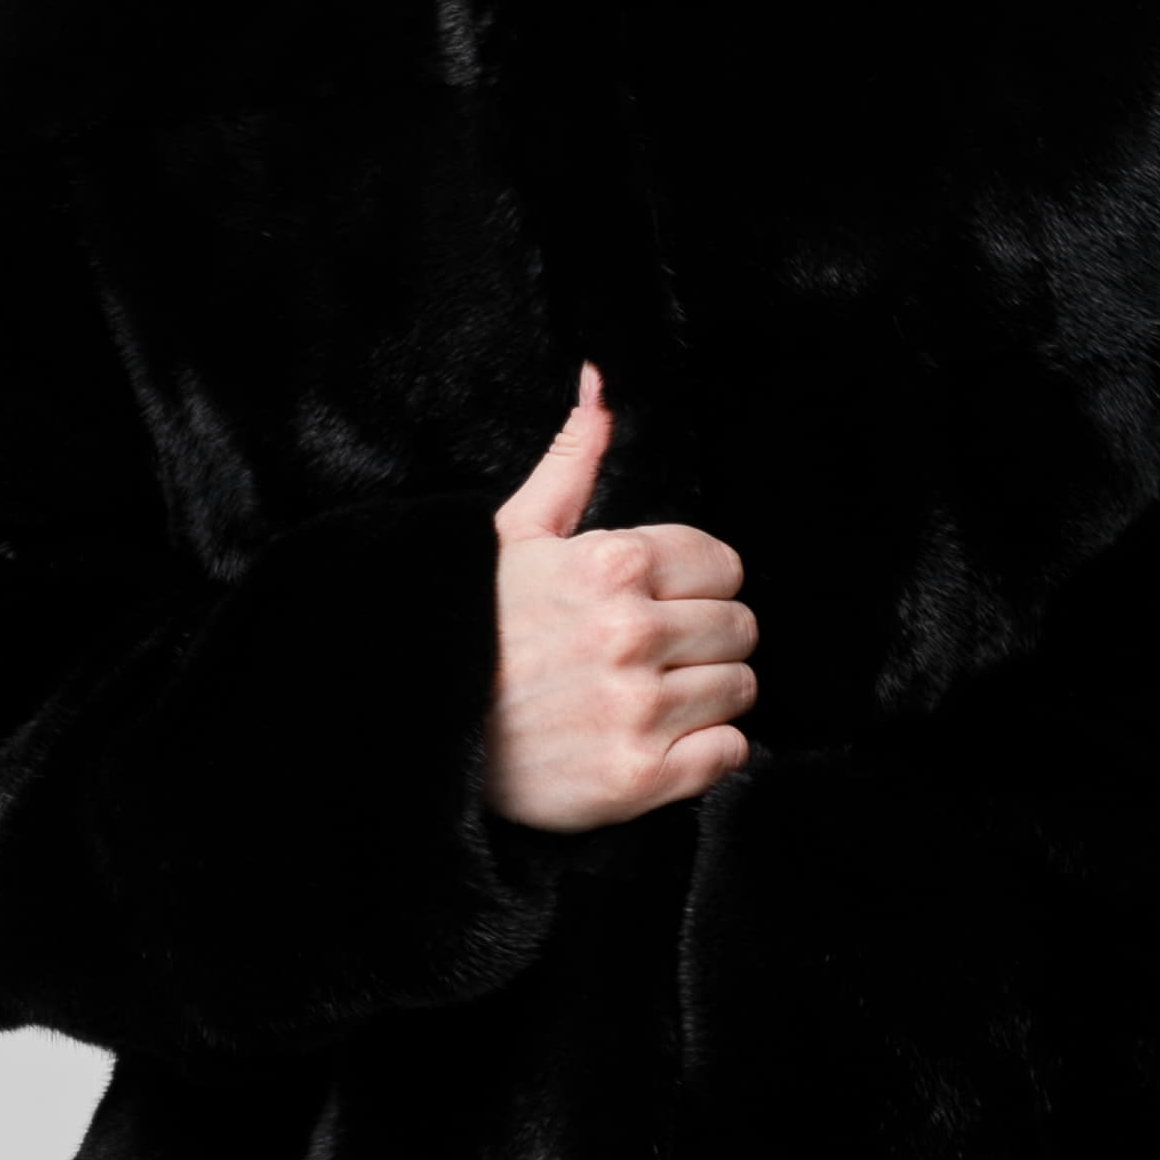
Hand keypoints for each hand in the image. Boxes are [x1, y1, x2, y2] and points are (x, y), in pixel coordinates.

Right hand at [484, 363, 758, 828]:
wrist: (419, 732)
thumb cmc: (473, 629)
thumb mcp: (513, 535)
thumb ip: (572, 463)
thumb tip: (600, 382)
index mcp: (612, 563)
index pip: (725, 566)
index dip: (697, 587)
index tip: (658, 605)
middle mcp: (630, 632)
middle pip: (741, 629)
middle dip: (705, 641)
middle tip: (651, 658)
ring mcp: (637, 708)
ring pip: (741, 690)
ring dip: (706, 697)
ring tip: (647, 700)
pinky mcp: (640, 778)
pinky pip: (730, 753)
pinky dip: (704, 752)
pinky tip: (653, 741)